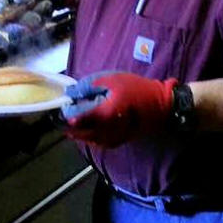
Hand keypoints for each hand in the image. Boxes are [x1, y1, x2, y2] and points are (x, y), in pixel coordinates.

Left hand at [61, 72, 176, 147]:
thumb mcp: (112, 79)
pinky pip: (102, 143)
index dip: (67, 116)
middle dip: (72, 128)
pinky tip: (89, 134)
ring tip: (72, 129)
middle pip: (83, 133)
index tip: (61, 111)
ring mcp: (115, 137)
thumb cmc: (137, 89)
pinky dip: (92, 140)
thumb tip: (71, 92)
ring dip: (80, 135)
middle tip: (62, 123)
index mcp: (104, 113)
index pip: (79, 118)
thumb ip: (90, 85)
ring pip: (91, 140)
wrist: (161, 104)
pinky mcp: (121, 140)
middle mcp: (108, 129)